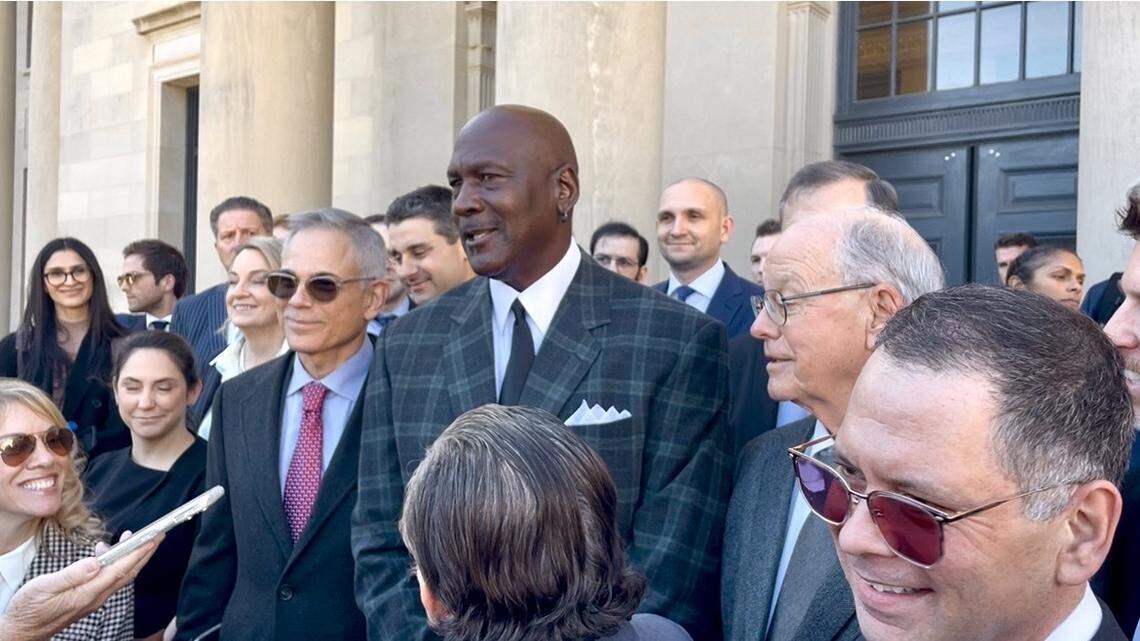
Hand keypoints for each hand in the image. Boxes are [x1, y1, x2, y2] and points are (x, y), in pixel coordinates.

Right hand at [0, 530, 161, 640]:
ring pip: (120, 574)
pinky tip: (104, 551)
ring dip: (130, 555)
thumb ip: (71, 575)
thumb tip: (95, 562)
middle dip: (145, 552)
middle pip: (128, 571)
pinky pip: (108, 578)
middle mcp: (96, 595)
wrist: (22, 631)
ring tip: (133, 536)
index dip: (140, 552)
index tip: (154, 537)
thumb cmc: (30, 609)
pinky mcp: (87, 598)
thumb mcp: (44, 587)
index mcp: (88, 591)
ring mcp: (93, 598)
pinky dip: (113, 562)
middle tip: (158, 534)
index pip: (122, 568)